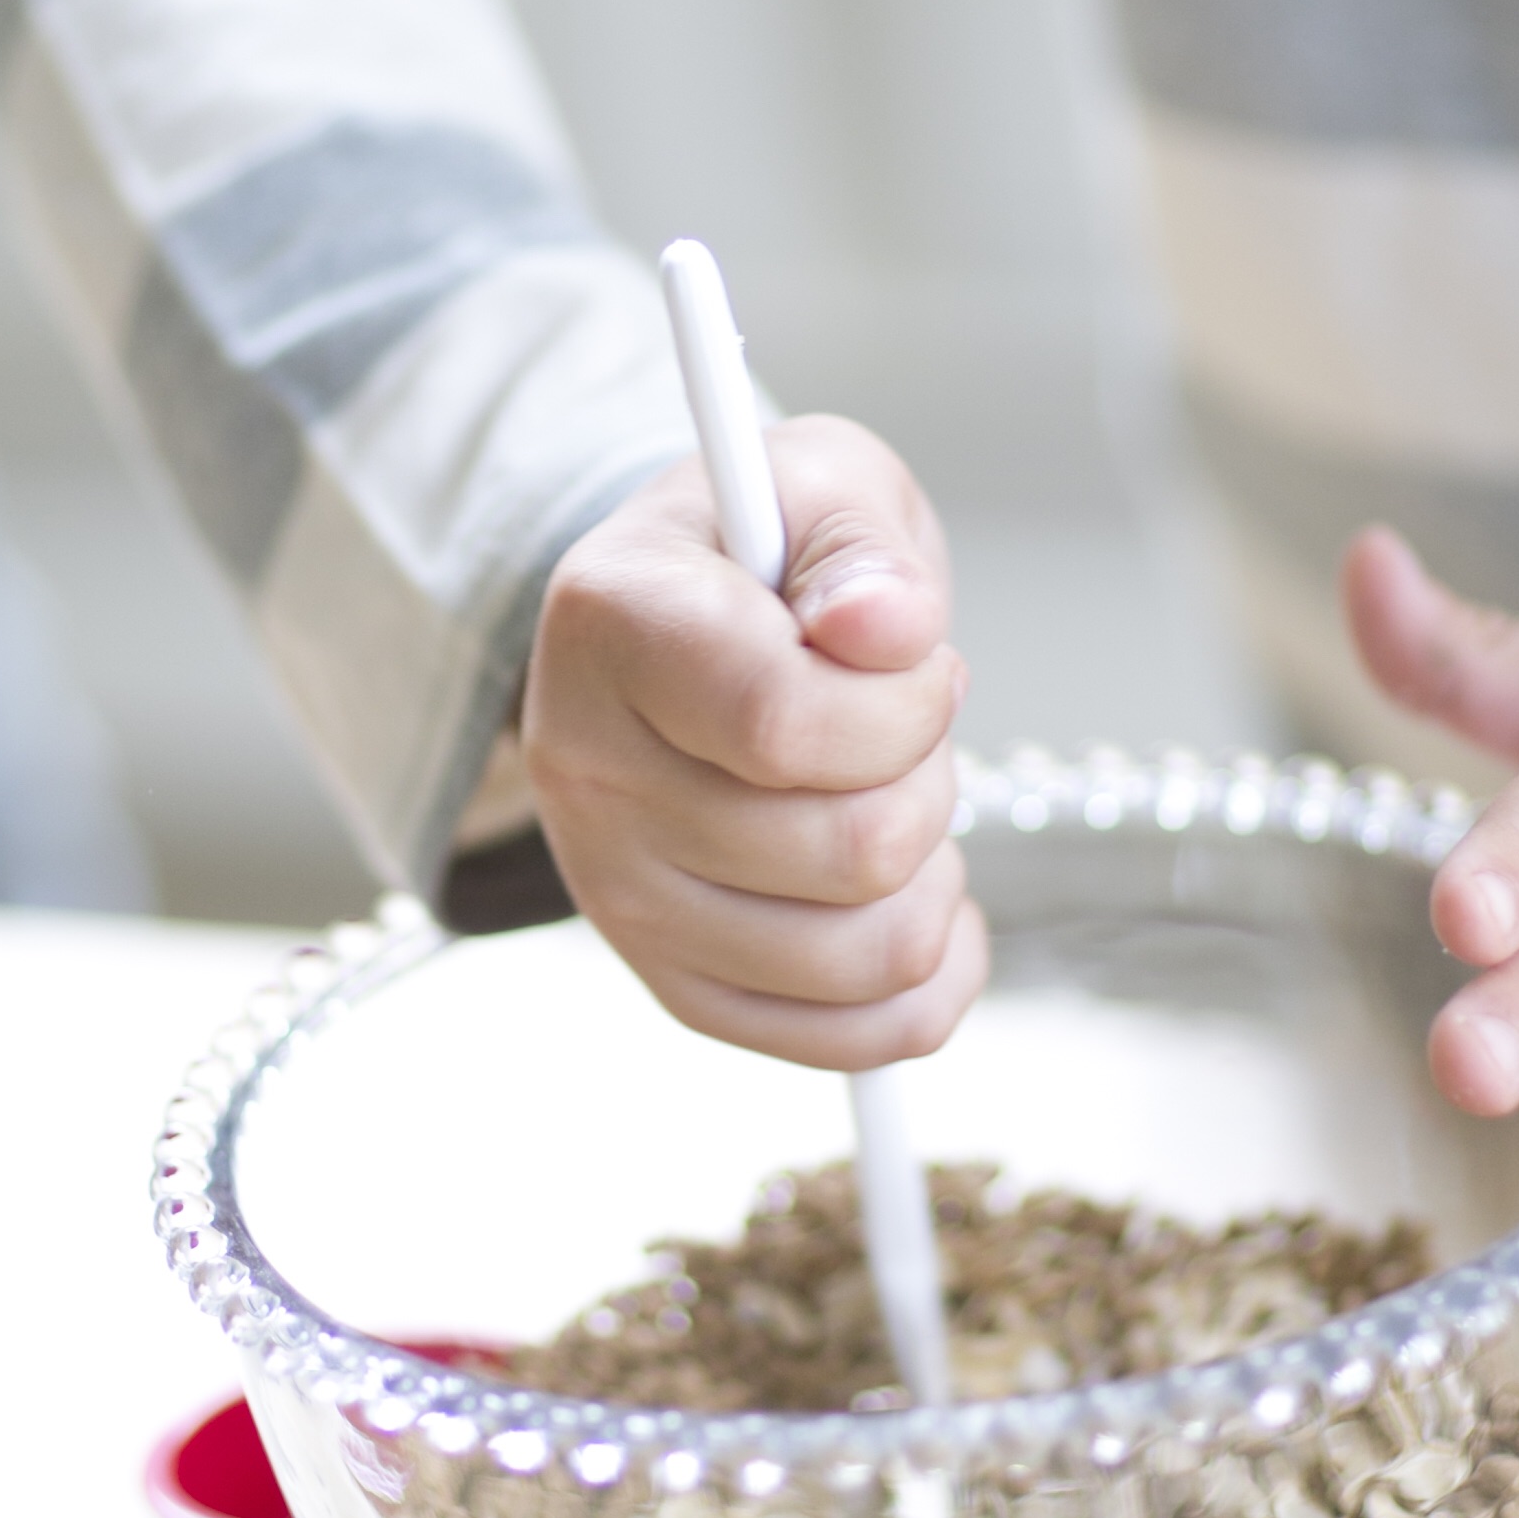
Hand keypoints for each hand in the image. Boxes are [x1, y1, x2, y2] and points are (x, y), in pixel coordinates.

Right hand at [522, 416, 983, 1069]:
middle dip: (928, 777)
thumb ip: (863, 542)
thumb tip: (888, 630)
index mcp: (612, 624)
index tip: (913, 656)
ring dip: (931, 869)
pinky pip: (857, 1035)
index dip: (902, 702)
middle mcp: (587, 774)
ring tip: (889, 794)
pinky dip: (931, 974)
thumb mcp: (823, 482)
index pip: (784, 724)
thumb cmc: (767, 549)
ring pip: (868, 952)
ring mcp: (618, 896)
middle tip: (898, 725)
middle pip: (851, 851)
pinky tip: (915, 892)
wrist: (684, 620)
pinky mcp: (672, 982)